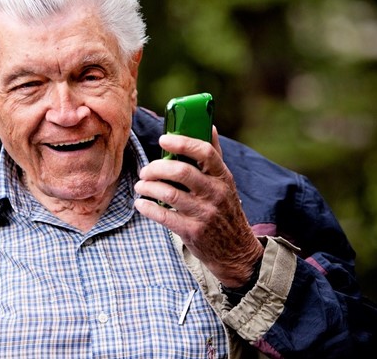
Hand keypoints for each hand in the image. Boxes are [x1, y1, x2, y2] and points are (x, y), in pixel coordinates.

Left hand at [134, 127, 263, 287]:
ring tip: (140, 186)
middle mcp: (215, 193)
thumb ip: (214, 156)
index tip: (162, 140)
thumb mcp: (225, 182)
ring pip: (169, 193)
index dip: (182, 143)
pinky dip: (147, 207)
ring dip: (148, 187)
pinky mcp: (193, 232)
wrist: (235, 251)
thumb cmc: (224, 209)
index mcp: (223, 177)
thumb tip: (209, 124)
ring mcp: (204, 214)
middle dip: (156, 168)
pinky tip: (140, 203)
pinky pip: (163, 216)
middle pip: (181, 172)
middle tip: (145, 171)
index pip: (205, 152)